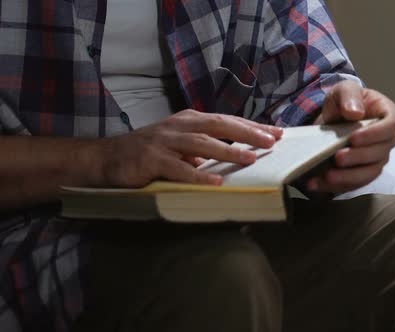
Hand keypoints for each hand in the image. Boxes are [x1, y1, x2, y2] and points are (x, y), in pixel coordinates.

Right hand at [95, 109, 282, 187]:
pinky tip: (215, 181)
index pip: (226, 120)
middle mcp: (179, 126)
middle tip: (271, 141)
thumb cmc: (149, 152)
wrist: (106, 158)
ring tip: (251, 159)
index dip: (251, 126)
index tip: (275, 132)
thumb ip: (204, 148)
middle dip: (247, 133)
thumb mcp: (179, 145)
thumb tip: (238, 157)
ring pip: (202, 144)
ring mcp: (164, 141)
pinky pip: (179, 168)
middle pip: (219, 125)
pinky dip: (198, 174)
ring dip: (228, 151)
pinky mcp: (151, 160)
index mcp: (189, 120)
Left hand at [308, 81, 394, 192]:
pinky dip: (333, 186)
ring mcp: (375, 160)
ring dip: (348, 177)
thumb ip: (350, 95)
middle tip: (338, 157)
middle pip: (379, 154)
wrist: (332, 118)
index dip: (373, 135)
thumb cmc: (345, 101)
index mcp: (388, 117)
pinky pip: (351, 184)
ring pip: (368, 174)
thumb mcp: (344, 89)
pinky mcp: (360, 174)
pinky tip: (315, 184)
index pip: (389, 127)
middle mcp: (386, 141)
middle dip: (358, 158)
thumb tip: (355, 113)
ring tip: (328, 176)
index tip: (353, 137)